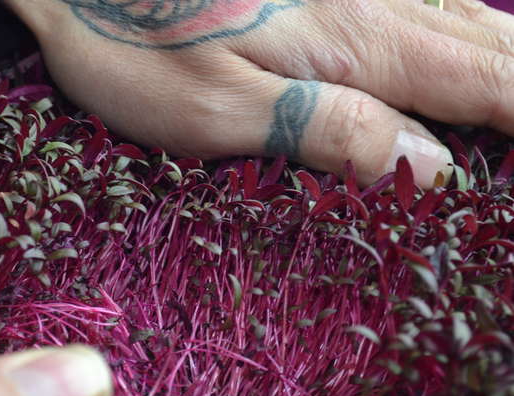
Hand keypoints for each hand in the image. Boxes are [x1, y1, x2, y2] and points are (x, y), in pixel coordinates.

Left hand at [5, 0, 513, 187]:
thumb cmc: (133, 42)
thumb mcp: (218, 109)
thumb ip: (327, 130)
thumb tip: (431, 166)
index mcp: (359, 43)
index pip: (487, 85)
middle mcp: (374, 0)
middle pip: (489, 48)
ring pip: (461, 17)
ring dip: (502, 63)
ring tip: (509, 105)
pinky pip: (419, 1)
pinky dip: (456, 30)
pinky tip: (457, 42)